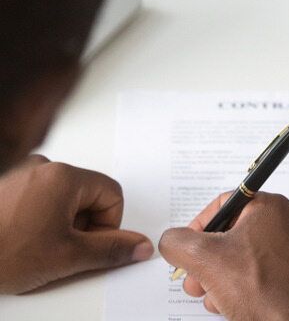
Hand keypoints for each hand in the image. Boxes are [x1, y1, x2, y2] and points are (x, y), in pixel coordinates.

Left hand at [0, 156, 152, 293]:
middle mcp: (45, 165)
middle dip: (81, 225)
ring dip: (59, 223)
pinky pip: (38, 197)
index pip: (111, 194)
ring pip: (61, 198)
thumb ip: (110, 250)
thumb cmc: (4, 251)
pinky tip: (20, 239)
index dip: (107, 225)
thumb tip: (140, 246)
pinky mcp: (7, 184)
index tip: (87, 247)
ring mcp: (23, 172)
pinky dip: (38, 218)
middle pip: (86, 193)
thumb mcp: (66, 257)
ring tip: (34, 247)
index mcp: (64, 176)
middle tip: (58, 251)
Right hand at [159, 191, 288, 319]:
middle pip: (240, 234)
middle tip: (198, 281)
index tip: (189, 248)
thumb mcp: (206, 261)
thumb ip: (179, 243)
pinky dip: (255, 287)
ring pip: (256, 257)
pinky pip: (277, 275)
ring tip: (218, 300)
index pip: (226, 205)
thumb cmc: (265, 293)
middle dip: (212, 260)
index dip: (199, 227)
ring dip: (229, 277)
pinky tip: (241, 307)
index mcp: (273, 207)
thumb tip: (172, 240)